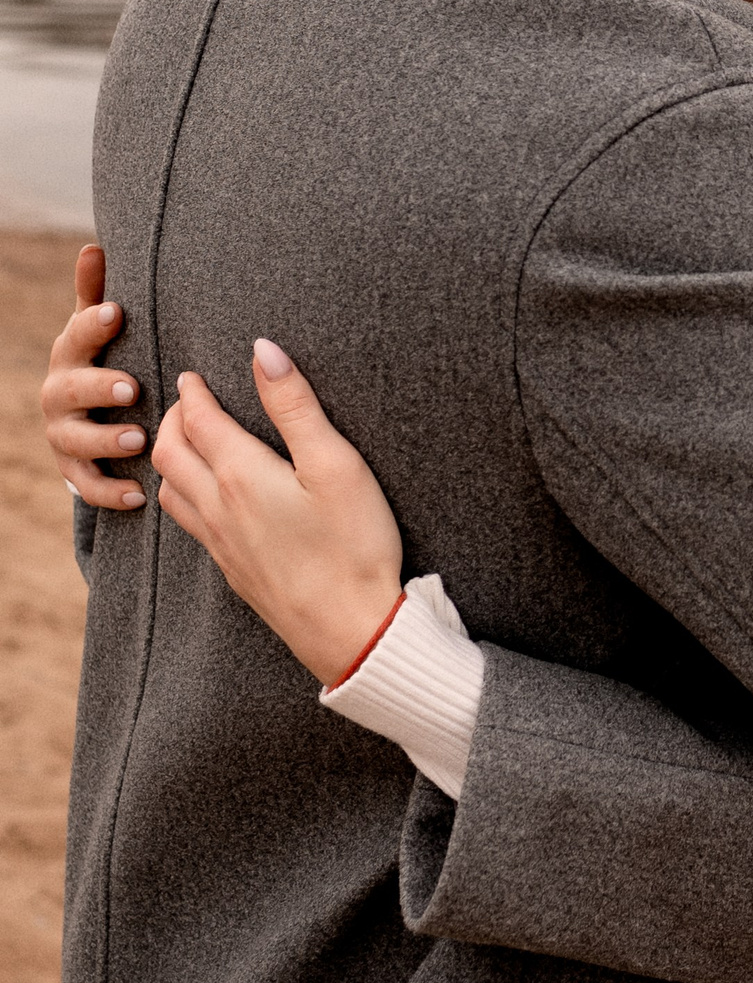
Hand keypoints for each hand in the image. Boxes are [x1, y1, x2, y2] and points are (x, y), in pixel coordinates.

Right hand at [42, 245, 147, 508]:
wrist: (90, 417)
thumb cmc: (105, 359)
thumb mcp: (101, 328)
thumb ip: (96, 293)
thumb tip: (93, 245)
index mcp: (70, 353)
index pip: (76, 334)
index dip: (93, 323)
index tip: (119, 312)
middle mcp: (59, 394)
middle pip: (70, 390)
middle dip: (98, 387)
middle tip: (132, 387)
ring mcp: (63, 435)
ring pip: (76, 441)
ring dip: (105, 441)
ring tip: (137, 439)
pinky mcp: (74, 471)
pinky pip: (86, 487)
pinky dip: (111, 492)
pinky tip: (140, 494)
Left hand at [150, 342, 404, 685]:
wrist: (351, 631)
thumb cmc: (353, 546)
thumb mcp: (335, 465)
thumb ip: (296, 406)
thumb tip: (263, 351)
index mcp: (242, 476)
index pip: (199, 421)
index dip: (193, 393)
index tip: (193, 375)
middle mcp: (220, 508)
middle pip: (170, 454)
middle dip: (172, 420)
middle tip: (188, 401)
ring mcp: (223, 544)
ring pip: (170, 491)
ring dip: (169, 458)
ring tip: (187, 443)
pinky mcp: (234, 571)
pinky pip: (189, 524)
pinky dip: (182, 495)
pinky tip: (207, 499)